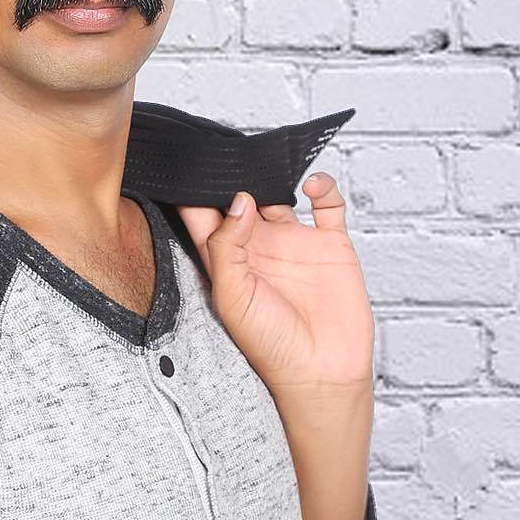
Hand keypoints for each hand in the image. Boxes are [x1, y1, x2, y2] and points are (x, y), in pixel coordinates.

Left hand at [175, 171, 373, 397]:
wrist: (320, 373)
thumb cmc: (271, 346)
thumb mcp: (233, 298)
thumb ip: (227, 248)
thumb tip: (239, 201)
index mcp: (227, 260)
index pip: (202, 216)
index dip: (194, 189)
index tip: (189, 161)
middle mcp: (258, 247)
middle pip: (240, 196)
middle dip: (234, 172)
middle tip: (230, 146)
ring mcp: (294, 243)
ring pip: (280, 192)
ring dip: (273, 173)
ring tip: (267, 159)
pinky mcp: (330, 244)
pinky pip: (328, 204)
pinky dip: (323, 186)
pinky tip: (311, 185)